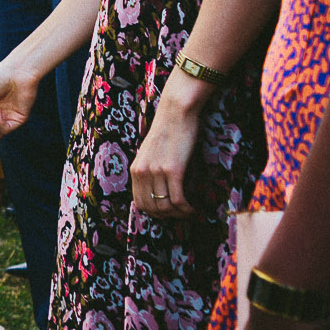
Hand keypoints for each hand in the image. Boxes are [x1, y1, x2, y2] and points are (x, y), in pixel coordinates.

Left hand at [130, 95, 201, 218]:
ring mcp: (156, 171)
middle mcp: (142, 172)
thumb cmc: (168, 132)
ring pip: (165, 207)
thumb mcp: (151, 154)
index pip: (139, 203)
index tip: (169, 213)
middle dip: (168, 217)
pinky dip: (187, 209)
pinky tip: (194, 209)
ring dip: (179, 215)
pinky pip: (178, 199)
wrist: (176, 113)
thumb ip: (151, 171)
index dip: (155, 213)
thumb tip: (159, 193)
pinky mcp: (173, 169)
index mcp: (135, 169)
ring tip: (189, 212)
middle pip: (152, 209)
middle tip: (182, 214)